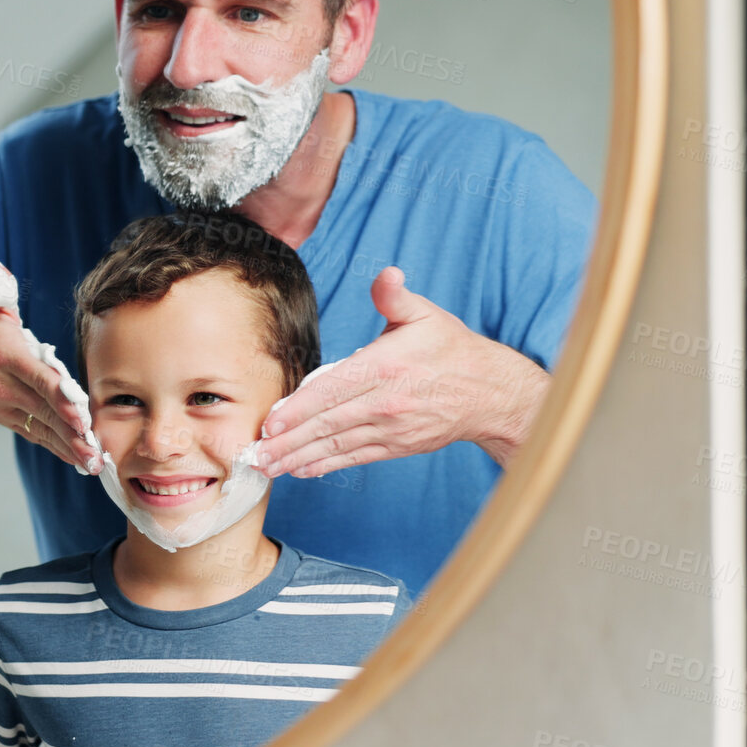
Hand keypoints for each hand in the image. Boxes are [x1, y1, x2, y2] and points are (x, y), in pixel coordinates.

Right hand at [0, 258, 98, 471]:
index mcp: (3, 355)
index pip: (36, 378)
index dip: (59, 396)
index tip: (79, 414)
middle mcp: (3, 386)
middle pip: (45, 410)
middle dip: (71, 432)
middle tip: (97, 452)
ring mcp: (6, 406)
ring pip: (43, 428)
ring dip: (70, 448)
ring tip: (95, 465)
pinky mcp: (9, 417)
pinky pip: (37, 435)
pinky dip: (59, 450)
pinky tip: (81, 462)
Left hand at [253, 267, 548, 476]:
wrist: (490, 393)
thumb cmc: (451, 349)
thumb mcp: (425, 315)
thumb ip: (395, 297)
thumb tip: (386, 276)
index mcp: (386, 366)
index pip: (334, 390)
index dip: (300, 409)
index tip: (271, 422)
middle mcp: (385, 402)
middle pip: (328, 423)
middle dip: (289, 440)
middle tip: (256, 453)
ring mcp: (391, 428)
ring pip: (337, 444)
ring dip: (300, 457)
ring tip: (268, 466)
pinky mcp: (397, 446)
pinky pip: (355, 457)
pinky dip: (326, 465)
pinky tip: (301, 470)